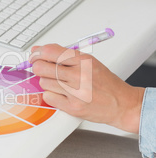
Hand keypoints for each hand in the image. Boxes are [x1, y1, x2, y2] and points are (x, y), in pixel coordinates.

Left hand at [30, 44, 144, 132]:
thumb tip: (39, 50)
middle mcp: (78, 74)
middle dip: (38, 68)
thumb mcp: (89, 62)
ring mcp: (75, 92)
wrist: (122, 104)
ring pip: (43, 83)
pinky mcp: (72, 107)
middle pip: (41, 67)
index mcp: (82, 60)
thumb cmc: (104, 83)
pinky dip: (51, 96)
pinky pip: (48, 97)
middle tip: (42, 69)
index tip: (34, 55)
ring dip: (47, 83)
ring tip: (59, 84)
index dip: (37, 53)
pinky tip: (62, 94)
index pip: (49, 51)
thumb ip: (64, 55)